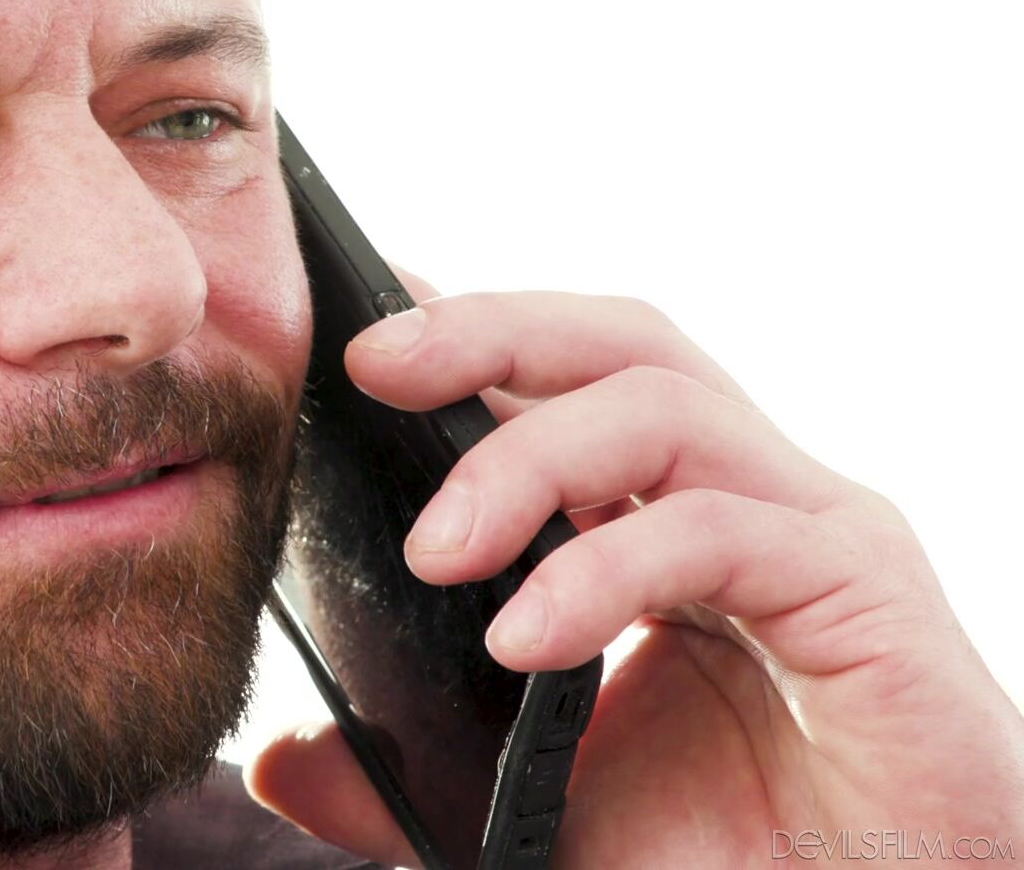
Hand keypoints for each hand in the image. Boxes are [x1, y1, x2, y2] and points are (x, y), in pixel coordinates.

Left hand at [247, 276, 1023, 867]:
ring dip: (528, 455)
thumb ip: (409, 773)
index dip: (461, 337)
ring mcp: (807, 530)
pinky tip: (525, 636)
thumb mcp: (530, 806)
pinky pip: (718, 532)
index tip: (350, 340)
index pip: (558, 381)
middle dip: (486, 330)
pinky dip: (607, 566)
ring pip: (662, 405)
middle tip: (368, 363)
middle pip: (615, 344)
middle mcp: (738, 497)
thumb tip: (282, 759)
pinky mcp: (864, 590)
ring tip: (432, 550)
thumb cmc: (725, 862)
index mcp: (660, 519)